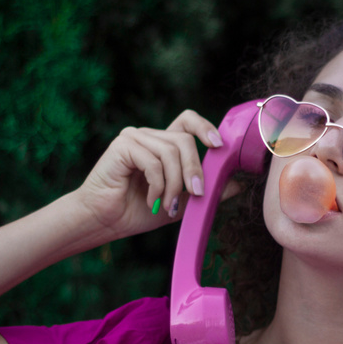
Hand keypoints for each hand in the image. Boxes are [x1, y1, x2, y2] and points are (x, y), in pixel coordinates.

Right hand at [74, 110, 224, 237]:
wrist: (104, 222)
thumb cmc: (138, 212)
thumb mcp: (182, 203)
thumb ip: (206, 191)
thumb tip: (238, 184)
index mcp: (162, 144)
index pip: (187, 121)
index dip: (204, 126)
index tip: (217, 145)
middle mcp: (148, 136)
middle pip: (184, 139)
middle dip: (194, 169)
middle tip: (197, 194)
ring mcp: (134, 138)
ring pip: (170, 152)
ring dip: (175, 184)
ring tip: (169, 205)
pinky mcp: (122, 146)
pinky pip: (152, 162)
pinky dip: (158, 185)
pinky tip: (153, 201)